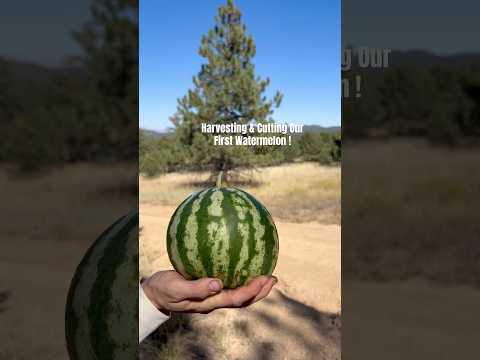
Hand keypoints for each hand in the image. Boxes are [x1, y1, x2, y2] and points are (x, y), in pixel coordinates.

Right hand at [141, 270, 276, 314]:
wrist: (154, 292)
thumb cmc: (164, 290)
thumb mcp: (176, 289)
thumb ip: (196, 288)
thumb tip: (218, 283)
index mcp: (210, 302)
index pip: (237, 298)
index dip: (253, 291)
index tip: (265, 279)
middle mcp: (215, 300)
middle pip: (243, 299)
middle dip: (260, 290)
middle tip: (273, 278)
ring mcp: (212, 294)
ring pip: (238, 291)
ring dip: (253, 284)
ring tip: (265, 272)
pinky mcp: (208, 286)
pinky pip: (228, 280)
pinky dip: (238, 272)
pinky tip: (240, 260)